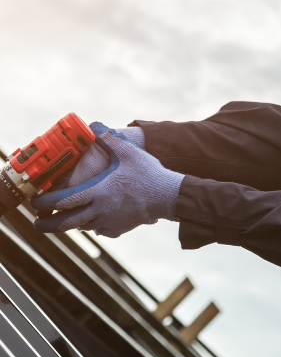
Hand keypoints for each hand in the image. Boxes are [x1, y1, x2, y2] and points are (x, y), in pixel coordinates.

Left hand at [31, 123, 183, 237]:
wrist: (168, 196)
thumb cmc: (148, 173)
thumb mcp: (128, 151)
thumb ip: (109, 138)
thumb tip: (95, 125)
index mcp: (98, 192)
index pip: (63, 200)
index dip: (46, 202)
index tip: (36, 202)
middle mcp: (100, 210)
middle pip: (66, 223)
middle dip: (48, 224)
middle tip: (38, 223)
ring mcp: (110, 221)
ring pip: (83, 227)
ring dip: (71, 223)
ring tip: (65, 217)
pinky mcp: (121, 228)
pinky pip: (101, 231)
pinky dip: (94, 226)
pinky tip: (96, 220)